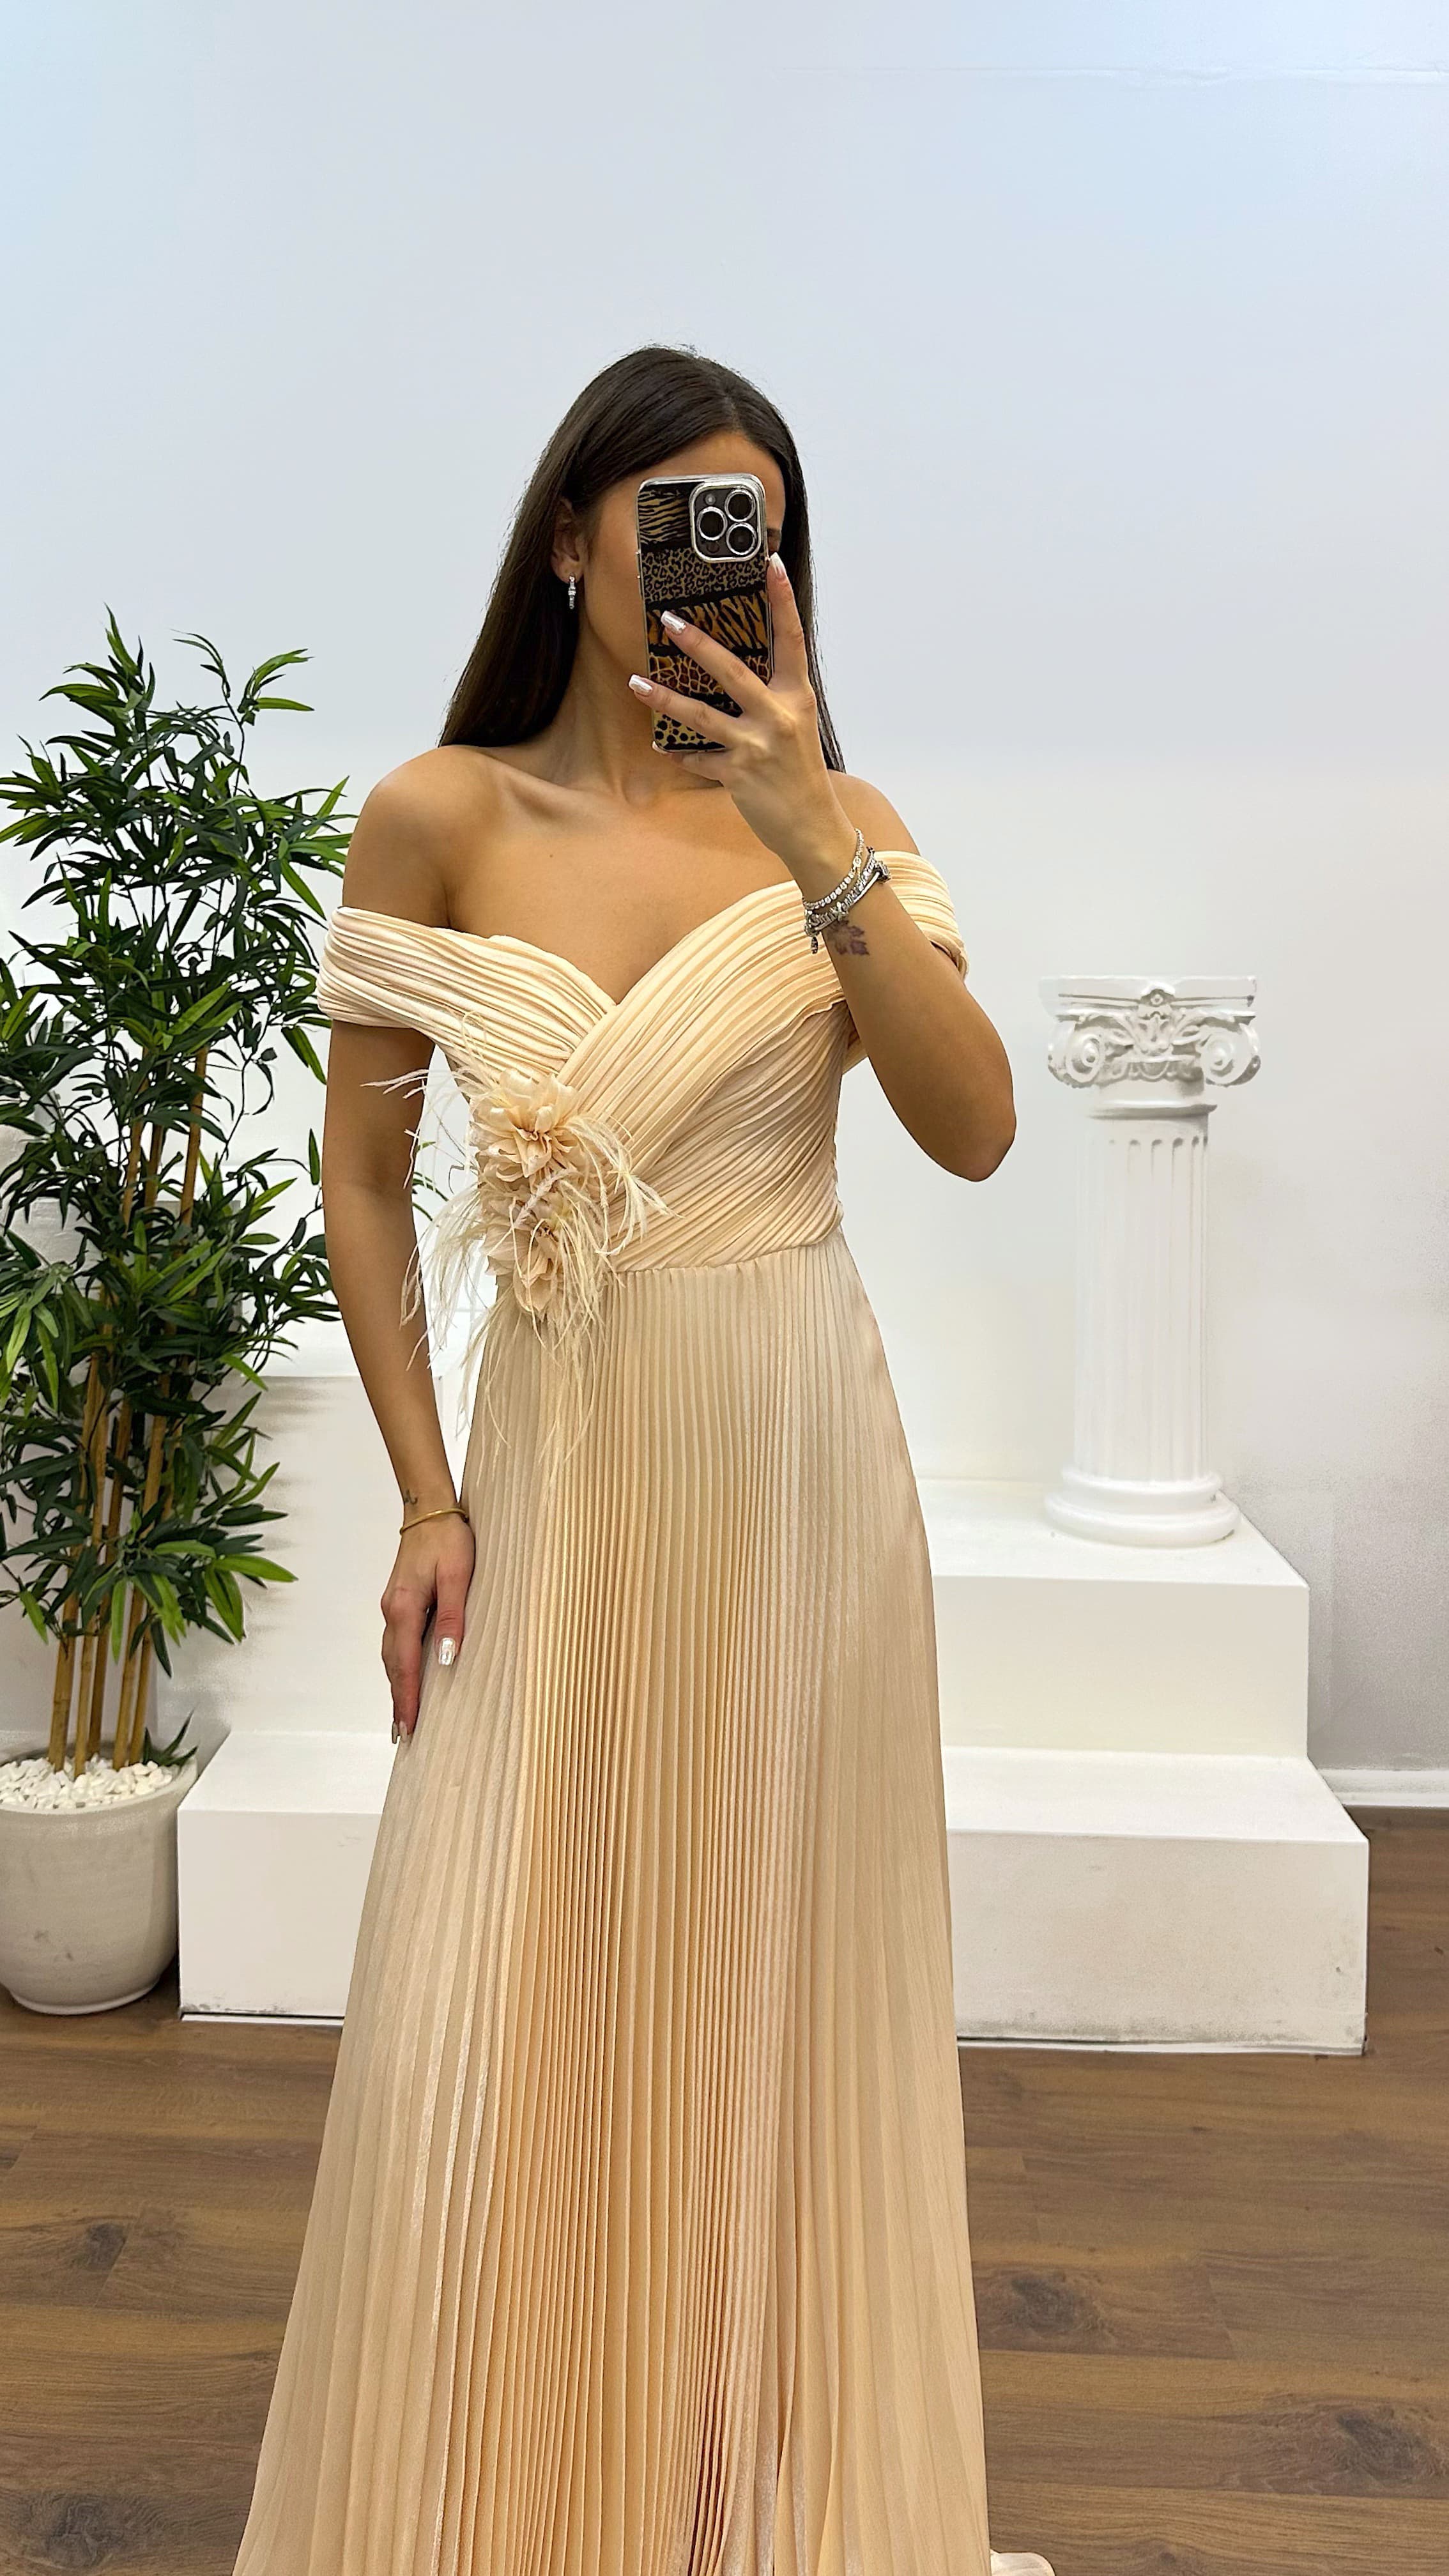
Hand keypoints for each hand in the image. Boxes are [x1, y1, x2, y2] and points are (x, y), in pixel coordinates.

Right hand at [380, 1512, 474, 1740]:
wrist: (429, 1508)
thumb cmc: (449, 1538)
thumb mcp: (458, 1576)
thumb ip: (453, 1617)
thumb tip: (447, 1659)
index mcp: (405, 1608)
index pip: (406, 1664)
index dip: (407, 1698)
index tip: (408, 1727)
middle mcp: (392, 1611)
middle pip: (393, 1665)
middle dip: (397, 1700)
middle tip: (402, 1735)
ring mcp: (392, 1606)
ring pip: (391, 1655)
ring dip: (396, 1685)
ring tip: (402, 1715)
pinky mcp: (398, 1600)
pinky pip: (395, 1642)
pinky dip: (399, 1665)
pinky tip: (406, 1675)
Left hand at [627, 554, 857, 888]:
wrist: (812, 826)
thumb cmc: (801, 772)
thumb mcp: (796, 726)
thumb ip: (773, 697)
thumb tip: (736, 668)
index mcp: (798, 697)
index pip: (792, 639)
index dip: (783, 600)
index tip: (771, 563)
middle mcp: (778, 717)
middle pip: (733, 671)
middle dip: (698, 645)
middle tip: (668, 621)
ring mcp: (757, 746)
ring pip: (702, 716)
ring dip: (664, 699)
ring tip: (635, 682)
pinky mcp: (738, 774)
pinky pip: (699, 759)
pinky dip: (682, 755)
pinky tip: (666, 749)